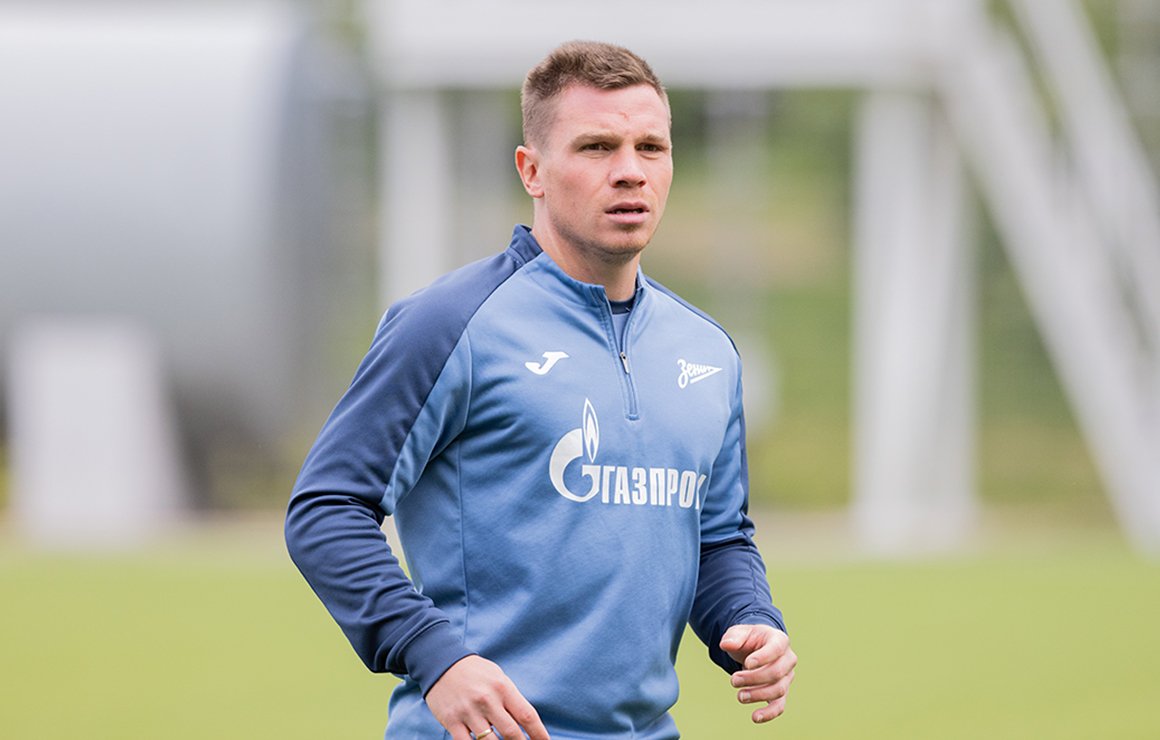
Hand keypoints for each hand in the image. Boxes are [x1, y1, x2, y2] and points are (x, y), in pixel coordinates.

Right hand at [425, 655, 549, 739]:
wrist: (441, 662)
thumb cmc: (475, 672)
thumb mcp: (498, 678)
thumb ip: (511, 700)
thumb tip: (526, 724)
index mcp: (503, 687)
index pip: (527, 716)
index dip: (540, 734)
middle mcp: (487, 700)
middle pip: (512, 733)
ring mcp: (469, 712)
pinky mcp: (452, 721)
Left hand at [720, 624, 795, 723]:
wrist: (755, 648)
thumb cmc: (749, 639)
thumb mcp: (739, 632)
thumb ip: (733, 637)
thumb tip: (726, 644)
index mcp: (779, 640)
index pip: (776, 649)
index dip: (763, 657)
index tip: (747, 663)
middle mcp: (788, 659)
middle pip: (776, 672)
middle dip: (754, 679)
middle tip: (734, 680)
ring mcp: (786, 677)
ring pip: (778, 690)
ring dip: (758, 695)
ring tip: (740, 696)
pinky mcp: (781, 692)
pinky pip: (779, 705)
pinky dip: (769, 713)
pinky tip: (755, 717)